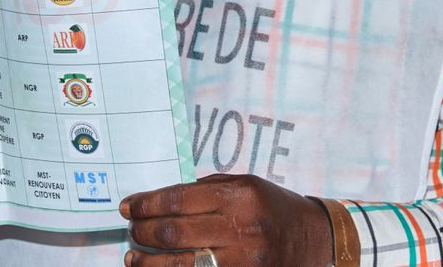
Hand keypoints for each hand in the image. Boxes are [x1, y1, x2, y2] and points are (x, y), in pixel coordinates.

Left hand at [120, 174, 331, 266]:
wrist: (314, 239)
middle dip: (144, 230)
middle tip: (130, 228)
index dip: (147, 203)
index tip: (128, 206)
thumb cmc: (274, 206)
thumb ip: (206, 190)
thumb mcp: (246, 184)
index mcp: (240, 196)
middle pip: (175, 232)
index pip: (179, 200)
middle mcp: (241, 229)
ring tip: (133, 256)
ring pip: (181, 265)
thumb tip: (160, 201)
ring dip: (149, 262)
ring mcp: (243, 262)